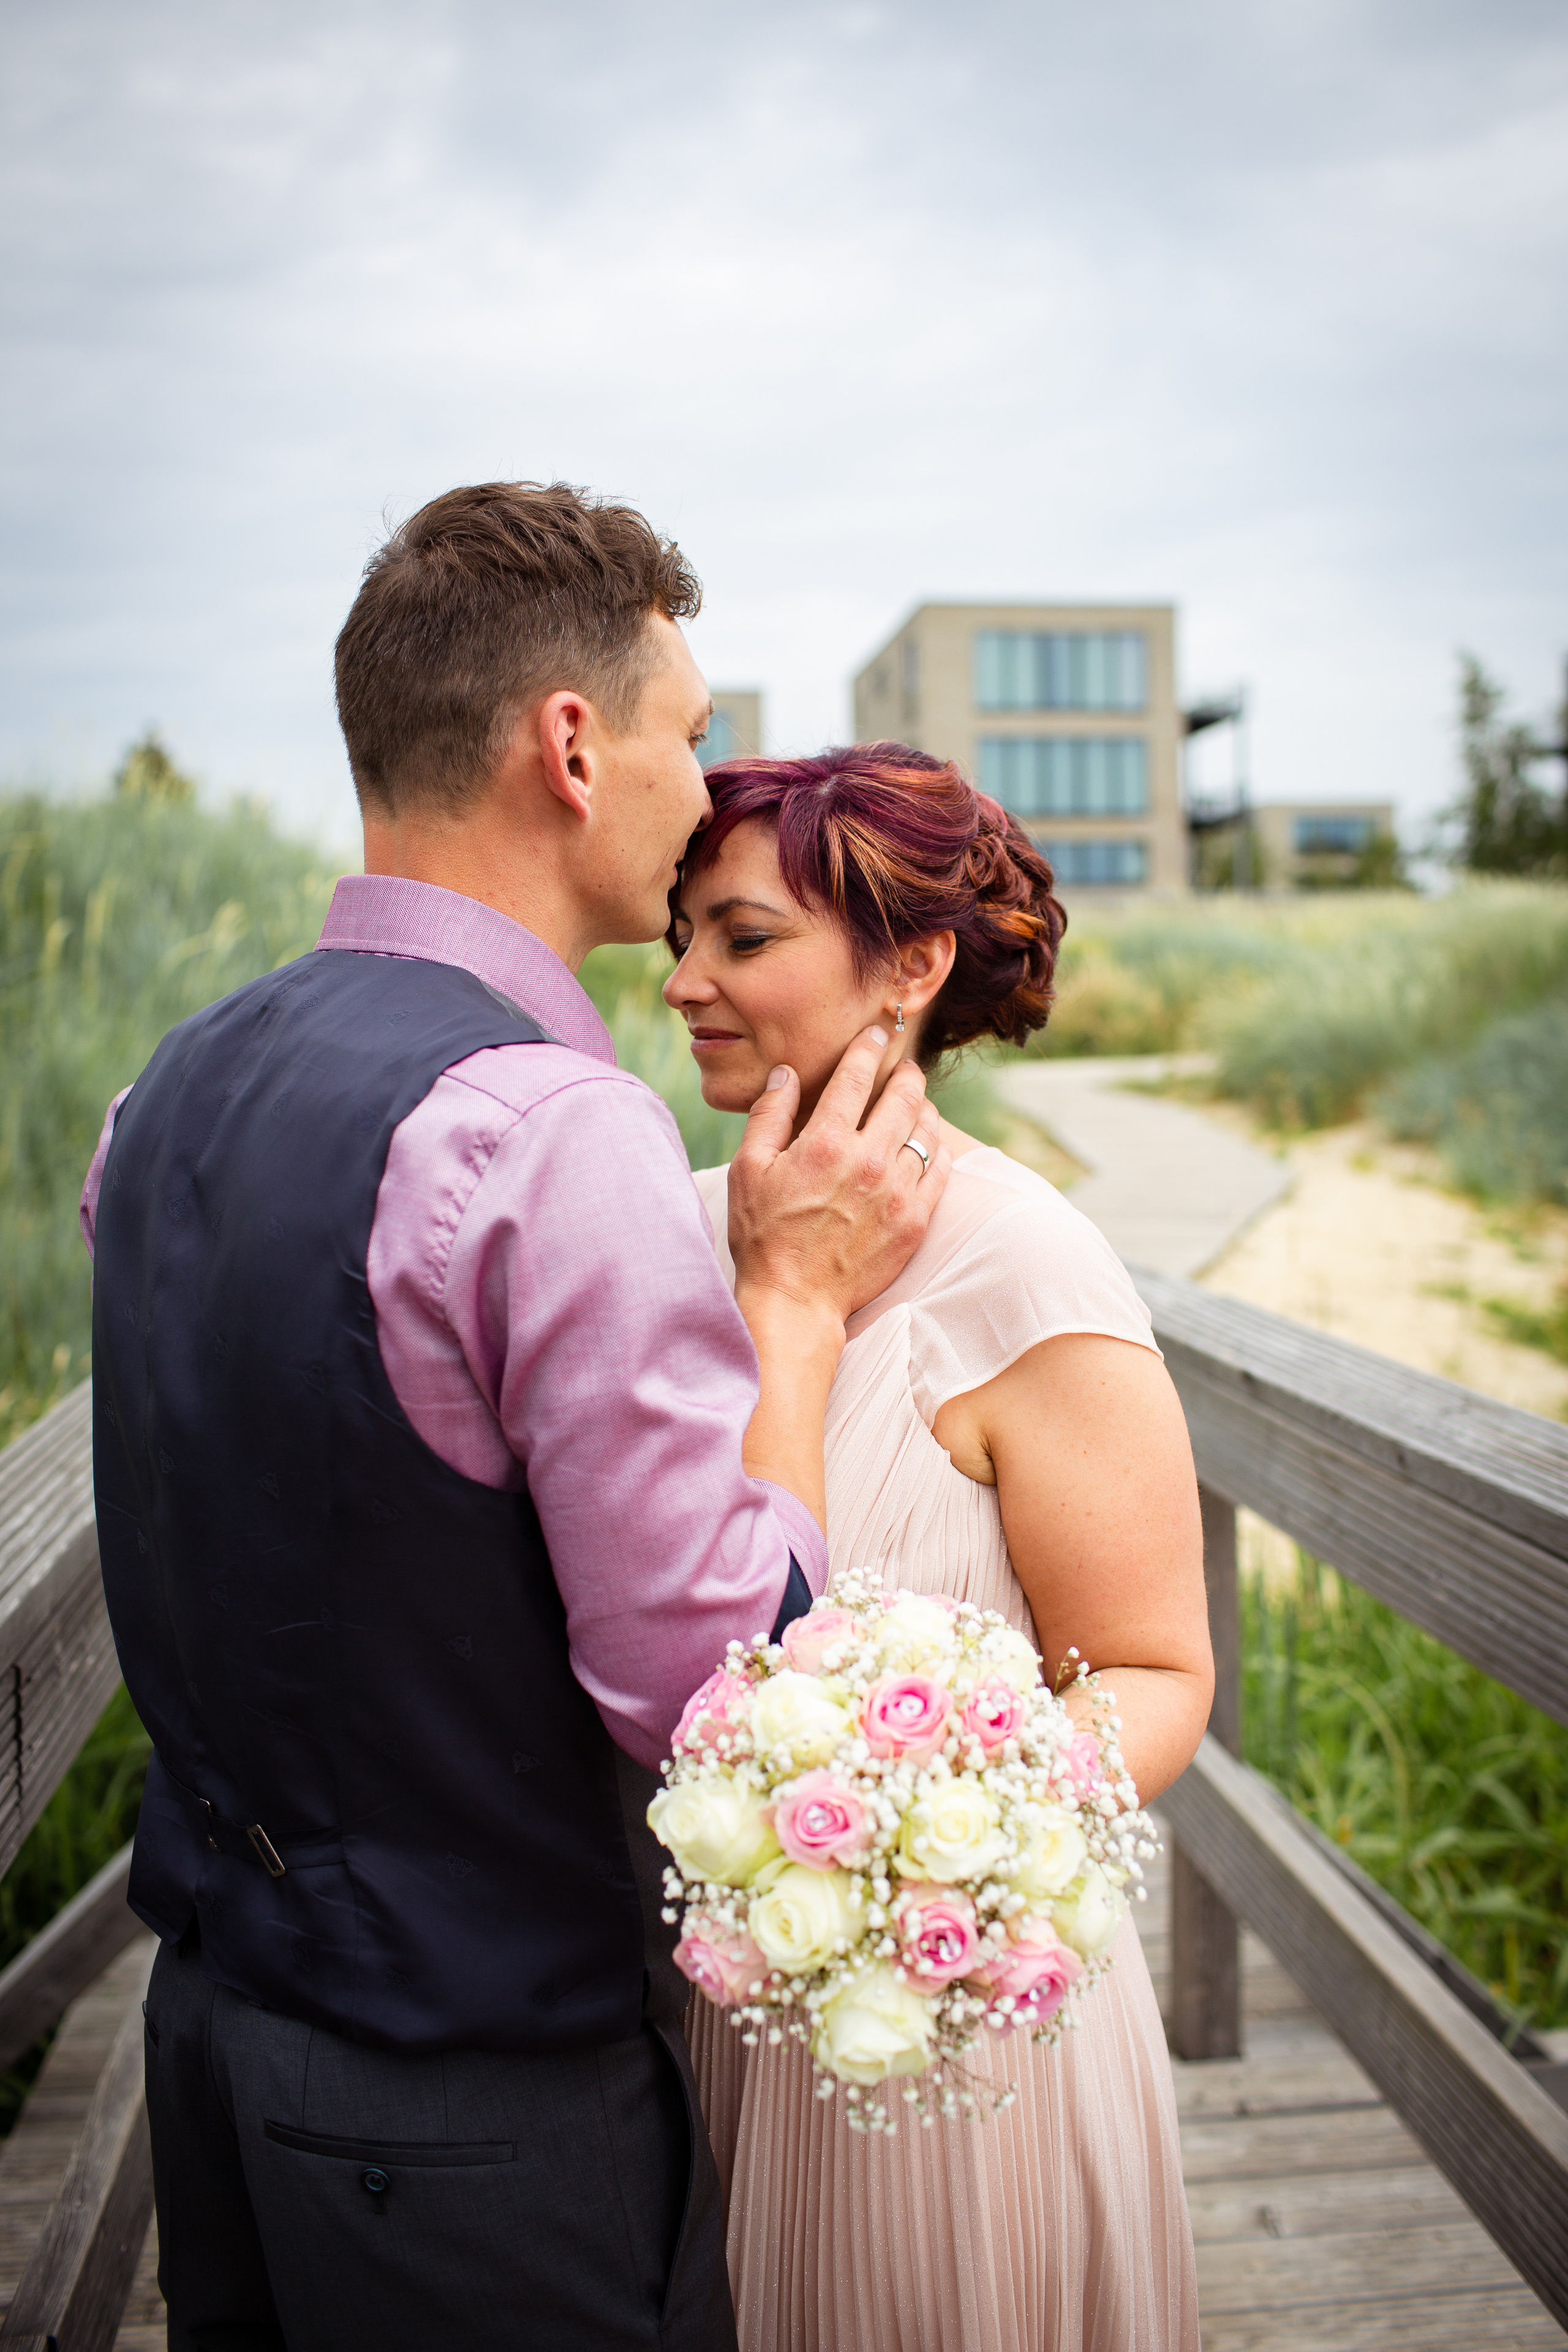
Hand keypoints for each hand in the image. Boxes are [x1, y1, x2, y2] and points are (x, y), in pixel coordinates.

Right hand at [727, 1027, 952, 1327]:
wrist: (795, 1302)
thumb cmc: (763, 1236)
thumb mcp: (747, 1170)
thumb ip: (769, 1115)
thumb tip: (786, 1072)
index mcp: (825, 1143)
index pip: (856, 1075)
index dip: (868, 1046)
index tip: (876, 1033)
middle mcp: (868, 1162)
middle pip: (903, 1096)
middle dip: (906, 1072)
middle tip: (905, 1066)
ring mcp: (897, 1193)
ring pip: (927, 1130)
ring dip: (924, 1108)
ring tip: (917, 1103)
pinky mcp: (915, 1221)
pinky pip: (940, 1171)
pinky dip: (938, 1149)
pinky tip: (928, 1145)